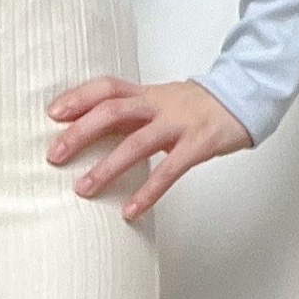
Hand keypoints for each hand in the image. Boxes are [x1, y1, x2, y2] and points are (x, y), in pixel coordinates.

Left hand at [45, 76, 254, 220]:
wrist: (245, 97)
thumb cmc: (195, 106)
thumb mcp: (159, 102)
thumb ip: (127, 114)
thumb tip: (84, 130)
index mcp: (147, 93)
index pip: (107, 87)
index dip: (79, 97)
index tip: (53, 114)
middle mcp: (159, 105)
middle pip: (114, 111)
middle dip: (81, 132)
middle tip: (55, 154)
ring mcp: (179, 124)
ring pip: (137, 143)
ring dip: (107, 167)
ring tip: (82, 189)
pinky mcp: (199, 144)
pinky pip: (169, 171)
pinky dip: (148, 193)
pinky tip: (130, 211)